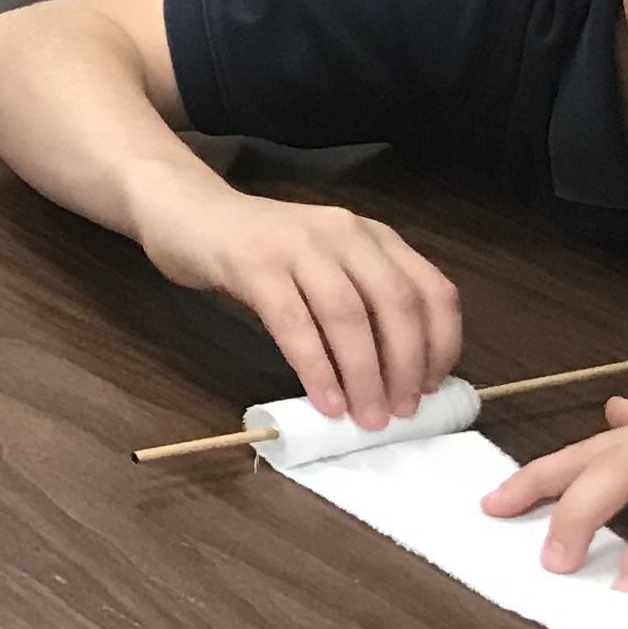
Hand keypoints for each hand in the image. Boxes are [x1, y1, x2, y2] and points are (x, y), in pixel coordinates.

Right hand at [121, 167, 459, 429]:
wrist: (187, 213)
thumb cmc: (259, 250)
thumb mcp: (325, 265)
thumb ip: (360, 301)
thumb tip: (397, 375)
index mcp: (372, 237)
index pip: (431, 289)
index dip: (440, 343)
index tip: (432, 387)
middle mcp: (344, 234)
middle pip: (395, 303)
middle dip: (405, 365)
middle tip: (400, 412)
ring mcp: (298, 245)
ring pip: (349, 315)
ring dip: (364, 374)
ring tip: (365, 416)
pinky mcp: (253, 264)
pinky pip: (295, 323)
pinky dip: (315, 367)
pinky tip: (323, 400)